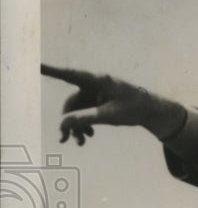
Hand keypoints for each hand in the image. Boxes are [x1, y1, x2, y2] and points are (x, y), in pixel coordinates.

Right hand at [41, 64, 185, 144]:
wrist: (151, 112)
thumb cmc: (134, 109)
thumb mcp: (109, 116)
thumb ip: (86, 118)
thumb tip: (63, 123)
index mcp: (97, 81)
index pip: (69, 75)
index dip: (51, 71)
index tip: (35, 65)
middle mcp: (93, 85)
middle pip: (71, 103)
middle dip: (68, 121)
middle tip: (65, 139)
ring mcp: (94, 94)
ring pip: (76, 110)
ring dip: (76, 126)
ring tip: (81, 142)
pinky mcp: (96, 102)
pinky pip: (83, 113)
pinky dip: (83, 124)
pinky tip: (87, 137)